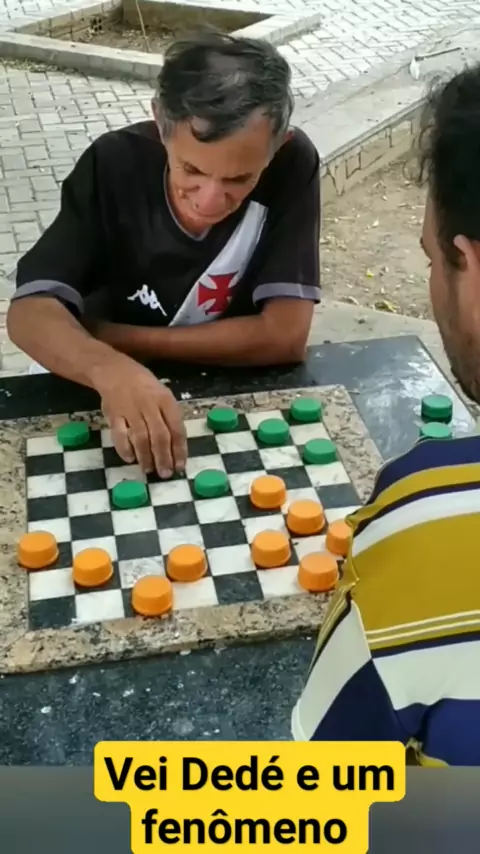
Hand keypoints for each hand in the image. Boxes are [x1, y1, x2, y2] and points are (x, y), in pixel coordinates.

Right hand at [93, 356, 186, 476]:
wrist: (114, 370)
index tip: (180, 466)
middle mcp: (149, 405)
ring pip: (141, 438)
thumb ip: (169, 417)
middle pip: (160, 436)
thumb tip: (177, 447)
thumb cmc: (143, 386)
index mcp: (166, 400)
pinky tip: (130, 459)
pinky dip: (124, 448)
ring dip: (146, 457)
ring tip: (149, 470)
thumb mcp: (162, 395)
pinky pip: (119, 434)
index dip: (179, 450)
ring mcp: (130, 409)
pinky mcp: (114, 414)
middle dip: (164, 458)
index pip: (176, 428)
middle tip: (166, 474)